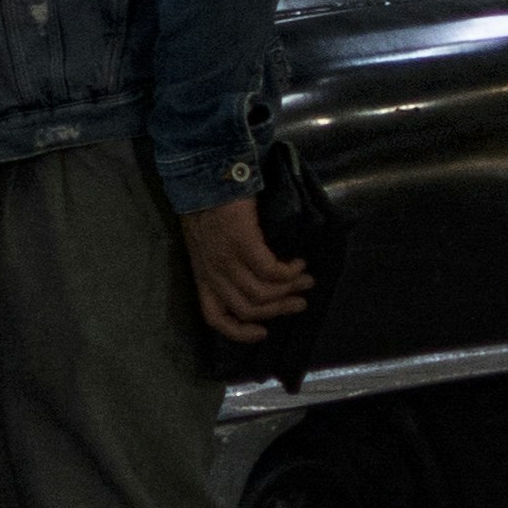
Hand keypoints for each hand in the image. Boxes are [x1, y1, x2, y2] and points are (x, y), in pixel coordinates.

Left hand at [182, 196, 316, 344]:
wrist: (204, 175)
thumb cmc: (207, 206)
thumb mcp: (206, 243)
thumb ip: (221, 264)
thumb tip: (252, 279)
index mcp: (202, 275)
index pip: (214, 316)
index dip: (238, 332)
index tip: (263, 333)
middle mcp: (212, 272)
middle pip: (247, 308)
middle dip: (278, 310)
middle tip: (300, 303)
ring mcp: (226, 258)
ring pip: (262, 293)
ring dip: (290, 290)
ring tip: (306, 281)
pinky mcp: (242, 242)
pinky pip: (271, 270)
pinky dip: (289, 271)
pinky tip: (298, 262)